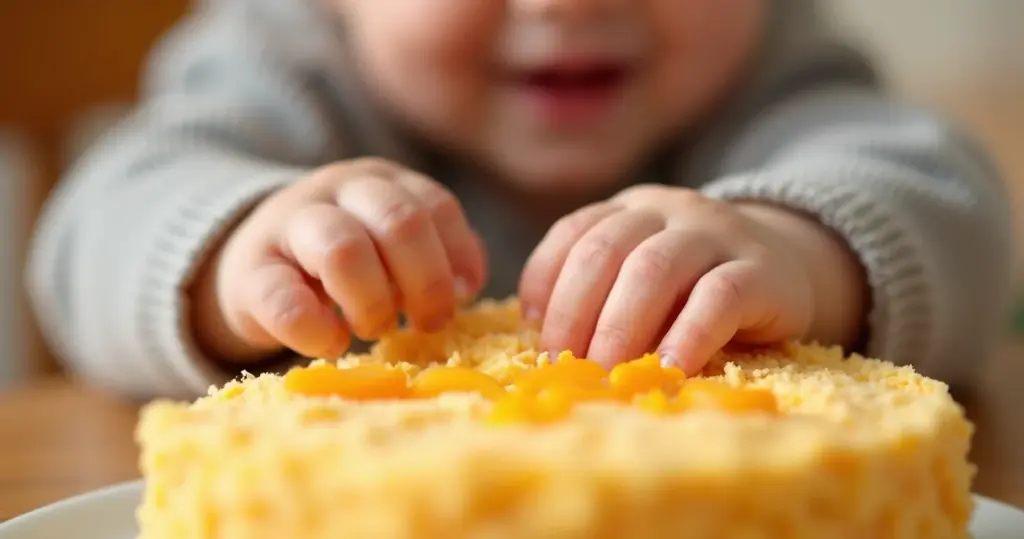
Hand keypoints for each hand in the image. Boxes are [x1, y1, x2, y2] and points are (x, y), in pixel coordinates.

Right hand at [191, 158, 487, 362]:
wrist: (252, 266)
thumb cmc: (340, 264)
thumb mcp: (389, 244)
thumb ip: (434, 253)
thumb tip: (467, 284)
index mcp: (381, 182)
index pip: (436, 206)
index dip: (456, 256)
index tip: (461, 296)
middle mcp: (337, 191)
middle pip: (400, 221)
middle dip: (426, 282)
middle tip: (427, 323)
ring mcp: (288, 226)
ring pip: (344, 250)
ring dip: (373, 302)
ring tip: (375, 329)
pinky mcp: (249, 274)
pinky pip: (286, 302)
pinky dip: (317, 331)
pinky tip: (331, 343)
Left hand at [519, 184, 865, 373]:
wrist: (788, 269)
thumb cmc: (696, 289)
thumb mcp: (646, 279)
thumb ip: (603, 294)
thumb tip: (546, 344)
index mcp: (631, 208)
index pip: (574, 233)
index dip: (546, 282)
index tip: (534, 333)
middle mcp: (669, 209)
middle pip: (606, 250)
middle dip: (575, 312)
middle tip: (566, 364)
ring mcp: (717, 233)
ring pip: (655, 268)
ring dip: (621, 325)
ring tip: (608, 371)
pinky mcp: (762, 270)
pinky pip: (720, 296)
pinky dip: (688, 334)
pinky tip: (670, 369)